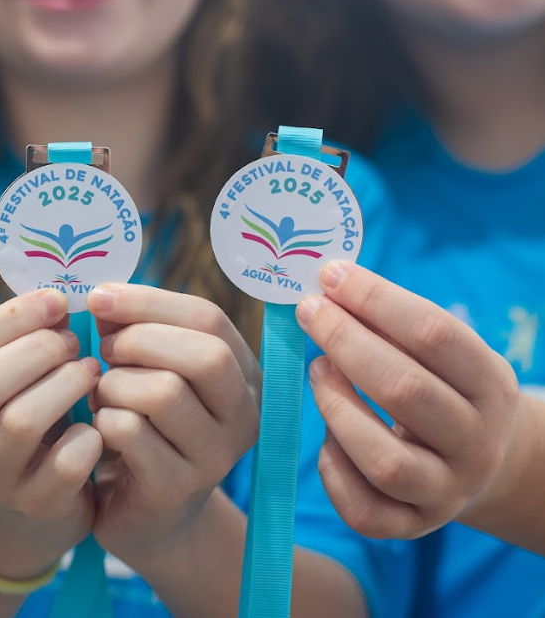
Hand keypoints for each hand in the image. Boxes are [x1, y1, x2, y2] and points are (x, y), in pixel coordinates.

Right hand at [0, 289, 102, 579]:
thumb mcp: (8, 379)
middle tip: (72, 341)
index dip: (10, 318)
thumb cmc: (26, 418)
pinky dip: (88, 436)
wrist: (34, 509)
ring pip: (20, 422)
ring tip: (90, 370)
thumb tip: (57, 295)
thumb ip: (19, 338)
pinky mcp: (34, 506)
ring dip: (65, 385)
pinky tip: (97, 424)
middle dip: (34, 351)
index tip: (56, 301)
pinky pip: (64, 464)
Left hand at [86, 283, 260, 570]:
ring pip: (164, 392)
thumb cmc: (143, 430)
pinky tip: (99, 427)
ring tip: (101, 395)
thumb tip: (101, 296)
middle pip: (204, 355)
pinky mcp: (176, 489)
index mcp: (242, 375)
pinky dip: (103, 419)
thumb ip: (133, 331)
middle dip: (138, 341)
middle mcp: (243, 415)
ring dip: (113, 384)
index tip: (98, 297)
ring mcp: (216, 458)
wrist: (147, 519)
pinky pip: (131, 432)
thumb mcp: (147, 372)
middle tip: (103, 351)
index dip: (148, 301)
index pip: (209, 318)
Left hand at [298, 261, 519, 538]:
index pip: (436, 334)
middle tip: (309, 312)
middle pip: (406, 391)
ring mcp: (447, 490)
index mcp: (491, 386)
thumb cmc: (443, 389)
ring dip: (337, 408)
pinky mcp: (413, 526)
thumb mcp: (441, 355)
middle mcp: (477, 443)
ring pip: (384, 460)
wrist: (482, 463)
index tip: (331, 275)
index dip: (378, 300)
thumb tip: (327, 282)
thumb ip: (393, 324)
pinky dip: (335, 473)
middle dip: (347, 343)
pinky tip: (324, 439)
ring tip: (315, 370)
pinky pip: (366, 511)